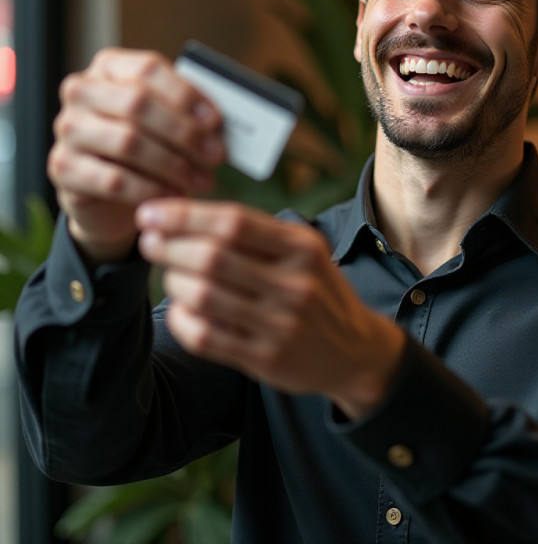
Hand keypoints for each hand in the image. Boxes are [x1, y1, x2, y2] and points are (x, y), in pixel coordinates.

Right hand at [47, 48, 225, 264]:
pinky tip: (175, 196)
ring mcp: (68, 129)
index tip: (216, 121)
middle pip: (138, 104)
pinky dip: (151, 189)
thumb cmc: (145, 144)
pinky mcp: (63, 168)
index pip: (149, 69)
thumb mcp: (163, 120)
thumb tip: (222, 124)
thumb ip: (186, 112)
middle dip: (185, 133)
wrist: (104, 191)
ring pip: (128, 142)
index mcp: (110, 67)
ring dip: (173, 164)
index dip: (186, 95)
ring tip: (202, 180)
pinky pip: (114, 180)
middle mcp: (81, 91)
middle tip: (216, 155)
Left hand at [136, 198, 405, 418]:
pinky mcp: (266, 360)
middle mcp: (295, 284)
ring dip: (173, 281)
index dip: (184, 215)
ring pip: (202, 296)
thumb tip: (185, 213)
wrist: (354, 348)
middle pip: (212, 257)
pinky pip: (204, 337)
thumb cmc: (316, 287)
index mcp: (303, 247)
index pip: (233, 222)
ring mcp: (281, 325)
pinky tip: (180, 308)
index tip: (150, 212)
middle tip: (148, 241)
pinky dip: (181, 319)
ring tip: (169, 273)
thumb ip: (256, 233)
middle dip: (169, 246)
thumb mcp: (304, 250)